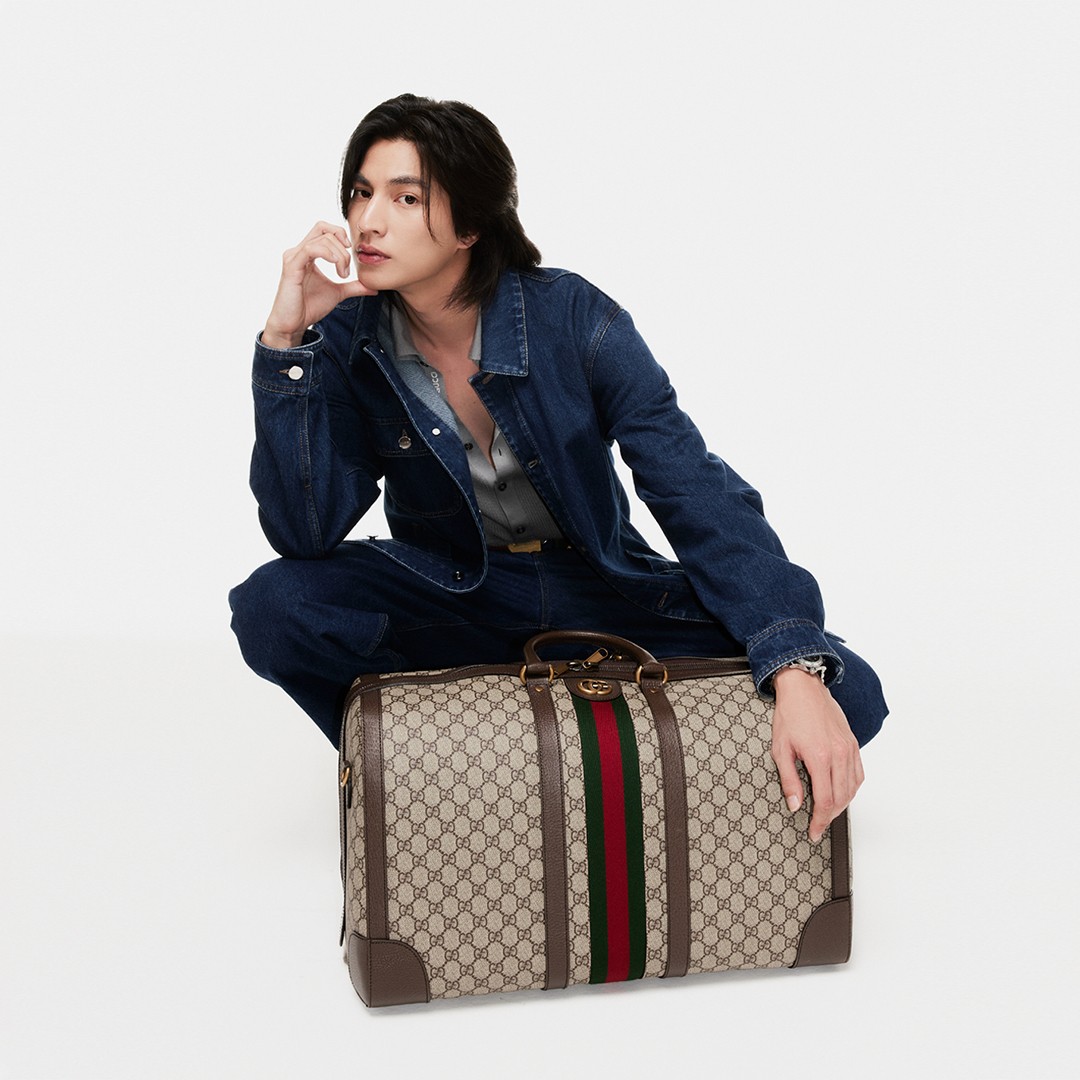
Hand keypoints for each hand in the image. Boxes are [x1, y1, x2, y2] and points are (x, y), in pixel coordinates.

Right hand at [262, 221, 376, 348]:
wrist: (294, 324)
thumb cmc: (310, 307)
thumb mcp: (338, 293)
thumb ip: (354, 286)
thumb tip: (373, 287)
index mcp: (307, 253)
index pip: (324, 229)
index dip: (340, 235)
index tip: (350, 252)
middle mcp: (298, 251)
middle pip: (324, 229)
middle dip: (342, 247)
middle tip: (347, 271)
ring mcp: (293, 257)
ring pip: (321, 239)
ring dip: (339, 255)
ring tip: (343, 274)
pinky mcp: (291, 266)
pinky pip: (310, 249)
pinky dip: (327, 253)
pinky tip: (336, 265)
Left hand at [770, 666, 863, 842]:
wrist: (805, 689)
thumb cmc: (790, 716)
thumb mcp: (780, 749)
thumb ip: (789, 780)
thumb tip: (795, 805)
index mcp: (820, 757)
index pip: (826, 800)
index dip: (820, 821)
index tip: (813, 832)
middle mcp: (839, 754)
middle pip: (842, 798)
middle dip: (830, 816)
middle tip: (818, 826)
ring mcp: (849, 749)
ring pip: (853, 788)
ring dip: (842, 804)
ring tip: (827, 812)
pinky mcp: (854, 744)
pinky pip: (858, 774)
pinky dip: (851, 788)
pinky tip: (840, 793)